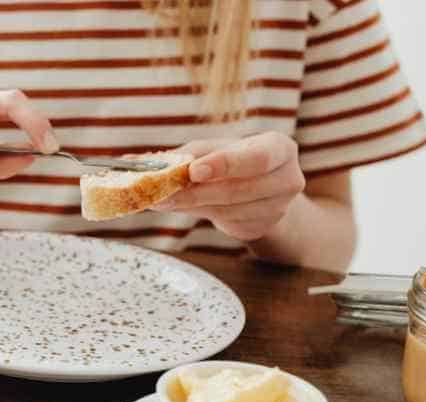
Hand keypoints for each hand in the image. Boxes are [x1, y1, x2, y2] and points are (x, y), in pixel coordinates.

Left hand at [153, 132, 305, 241]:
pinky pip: (226, 223)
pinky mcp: (262, 227)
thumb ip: (185, 156)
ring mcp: (278, 208)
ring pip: (227, 210)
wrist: (261, 188)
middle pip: (237, 190)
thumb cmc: (235, 160)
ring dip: (191, 206)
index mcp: (279, 149)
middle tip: (162, 194)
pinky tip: (184, 206)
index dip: (225, 164)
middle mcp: (287, 179)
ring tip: (162, 201)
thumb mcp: (215, 149)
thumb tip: (138, 163)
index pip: (256, 158)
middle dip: (196, 193)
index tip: (193, 170)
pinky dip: (200, 214)